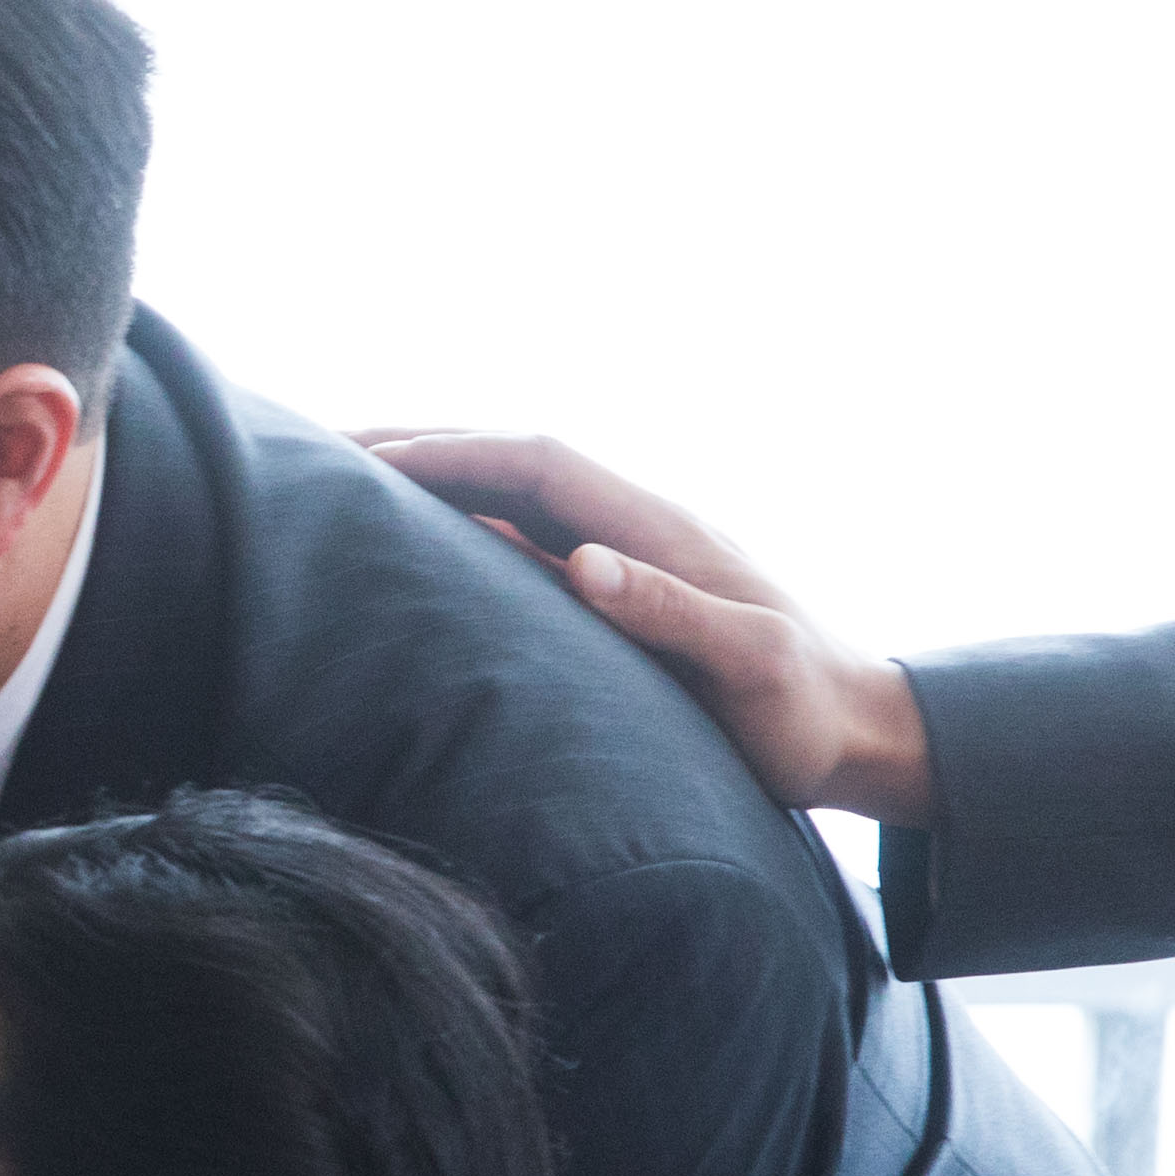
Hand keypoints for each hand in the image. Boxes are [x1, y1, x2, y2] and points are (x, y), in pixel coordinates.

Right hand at [355, 429, 936, 821]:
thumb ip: (670, 611)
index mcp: (655, 529)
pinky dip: (453, 521)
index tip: (366, 460)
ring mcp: (617, 553)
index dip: (452, 452)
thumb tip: (582, 561)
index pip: (537, 463)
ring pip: (505, 492)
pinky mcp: (609, 588)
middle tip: (317, 445)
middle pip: (508, 458)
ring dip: (427, 475)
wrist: (857, 732)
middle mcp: (629, 526)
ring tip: (338, 479)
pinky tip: (406, 538)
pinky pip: (516, 536)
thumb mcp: (749, 665)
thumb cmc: (804, 711)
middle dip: (417, 443)